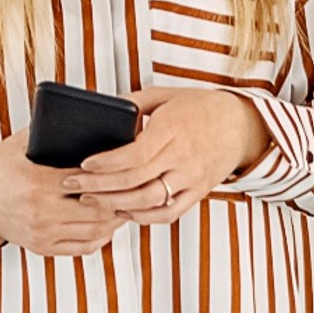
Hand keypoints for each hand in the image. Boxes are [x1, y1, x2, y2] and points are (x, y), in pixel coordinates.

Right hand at [0, 138, 123, 255]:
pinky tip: (106, 225)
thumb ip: (47, 131)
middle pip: (98, 210)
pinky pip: (82, 247)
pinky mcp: (42, 247)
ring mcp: (42, 233)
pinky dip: (99, 237)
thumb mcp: (19, 144)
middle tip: (132, 189)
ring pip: (95, 232)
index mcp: (38, 182)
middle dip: (119, 200)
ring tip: (123, 206)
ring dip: (114, 220)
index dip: (111, 177)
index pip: (88, 181)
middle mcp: (42, 212)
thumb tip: (79, 114)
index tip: (125, 169)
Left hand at [70, 87, 271, 223]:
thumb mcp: (165, 95)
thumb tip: (101, 110)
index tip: (84, 164)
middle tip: (74, 185)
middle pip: (136, 180)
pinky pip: (168, 213)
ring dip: (116, 204)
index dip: (108, 164)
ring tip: (91, 200)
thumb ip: (134, 103)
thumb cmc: (198, 107)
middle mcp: (184, 156)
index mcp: (173, 129)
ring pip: (149, 201)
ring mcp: (192, 178)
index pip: (136, 154)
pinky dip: (143, 217)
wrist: (240, 125)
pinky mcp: (198, 193)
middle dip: (100, 186)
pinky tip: (123, 210)